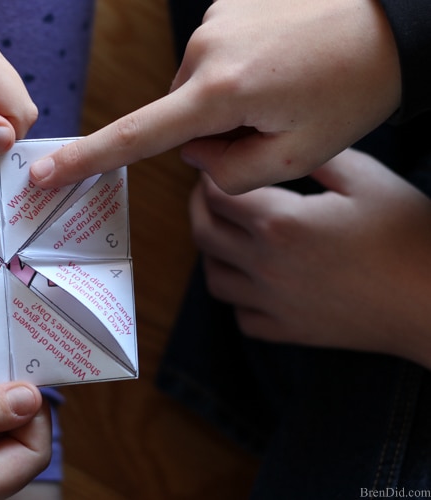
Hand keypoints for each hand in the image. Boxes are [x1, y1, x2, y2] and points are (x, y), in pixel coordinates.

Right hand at [29, 0, 399, 192]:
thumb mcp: (295, 155)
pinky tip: (278, 60)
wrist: (394, 19)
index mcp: (219, 92)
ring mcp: (214, 20)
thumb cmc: (354, 87)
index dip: (88, 159)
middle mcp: (204, 49)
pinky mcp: (227, 5)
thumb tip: (196, 148)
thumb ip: (229, 172)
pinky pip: (215, 55)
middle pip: (181, 117)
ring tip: (283, 85)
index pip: (137, 136)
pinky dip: (238, 69)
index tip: (46, 173)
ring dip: (228, 99)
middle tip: (274, 120)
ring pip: (198, 87)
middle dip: (215, 132)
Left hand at [190, 148, 430, 367]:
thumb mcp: (364, 179)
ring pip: (214, 278)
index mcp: (279, 224)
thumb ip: (314, 159)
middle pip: (203, 234)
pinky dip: (238, 296)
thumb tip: (277, 149)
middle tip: (207, 194)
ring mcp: (274, 303)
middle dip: (198, 207)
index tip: (214, 168)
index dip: (208, 177)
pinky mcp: (289, 331)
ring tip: (226, 234)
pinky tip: (253, 281)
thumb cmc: (408, 236)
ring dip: (212, 252)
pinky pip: (242, 316)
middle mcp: (265, 266)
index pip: (216, 196)